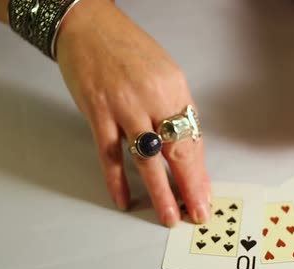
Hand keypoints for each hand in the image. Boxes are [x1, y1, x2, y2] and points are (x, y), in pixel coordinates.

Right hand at [55, 0, 210, 225]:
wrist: (88, 26)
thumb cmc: (127, 49)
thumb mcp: (164, 73)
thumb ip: (174, 110)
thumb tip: (183, 148)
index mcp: (174, 88)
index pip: (194, 137)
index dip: (200, 170)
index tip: (205, 193)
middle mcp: (152, 98)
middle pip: (177, 151)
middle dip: (190, 187)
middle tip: (197, 213)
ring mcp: (123, 107)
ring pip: (146, 158)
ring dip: (160, 191)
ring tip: (169, 216)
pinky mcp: (97, 113)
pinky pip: (109, 154)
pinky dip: (115, 180)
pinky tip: (123, 199)